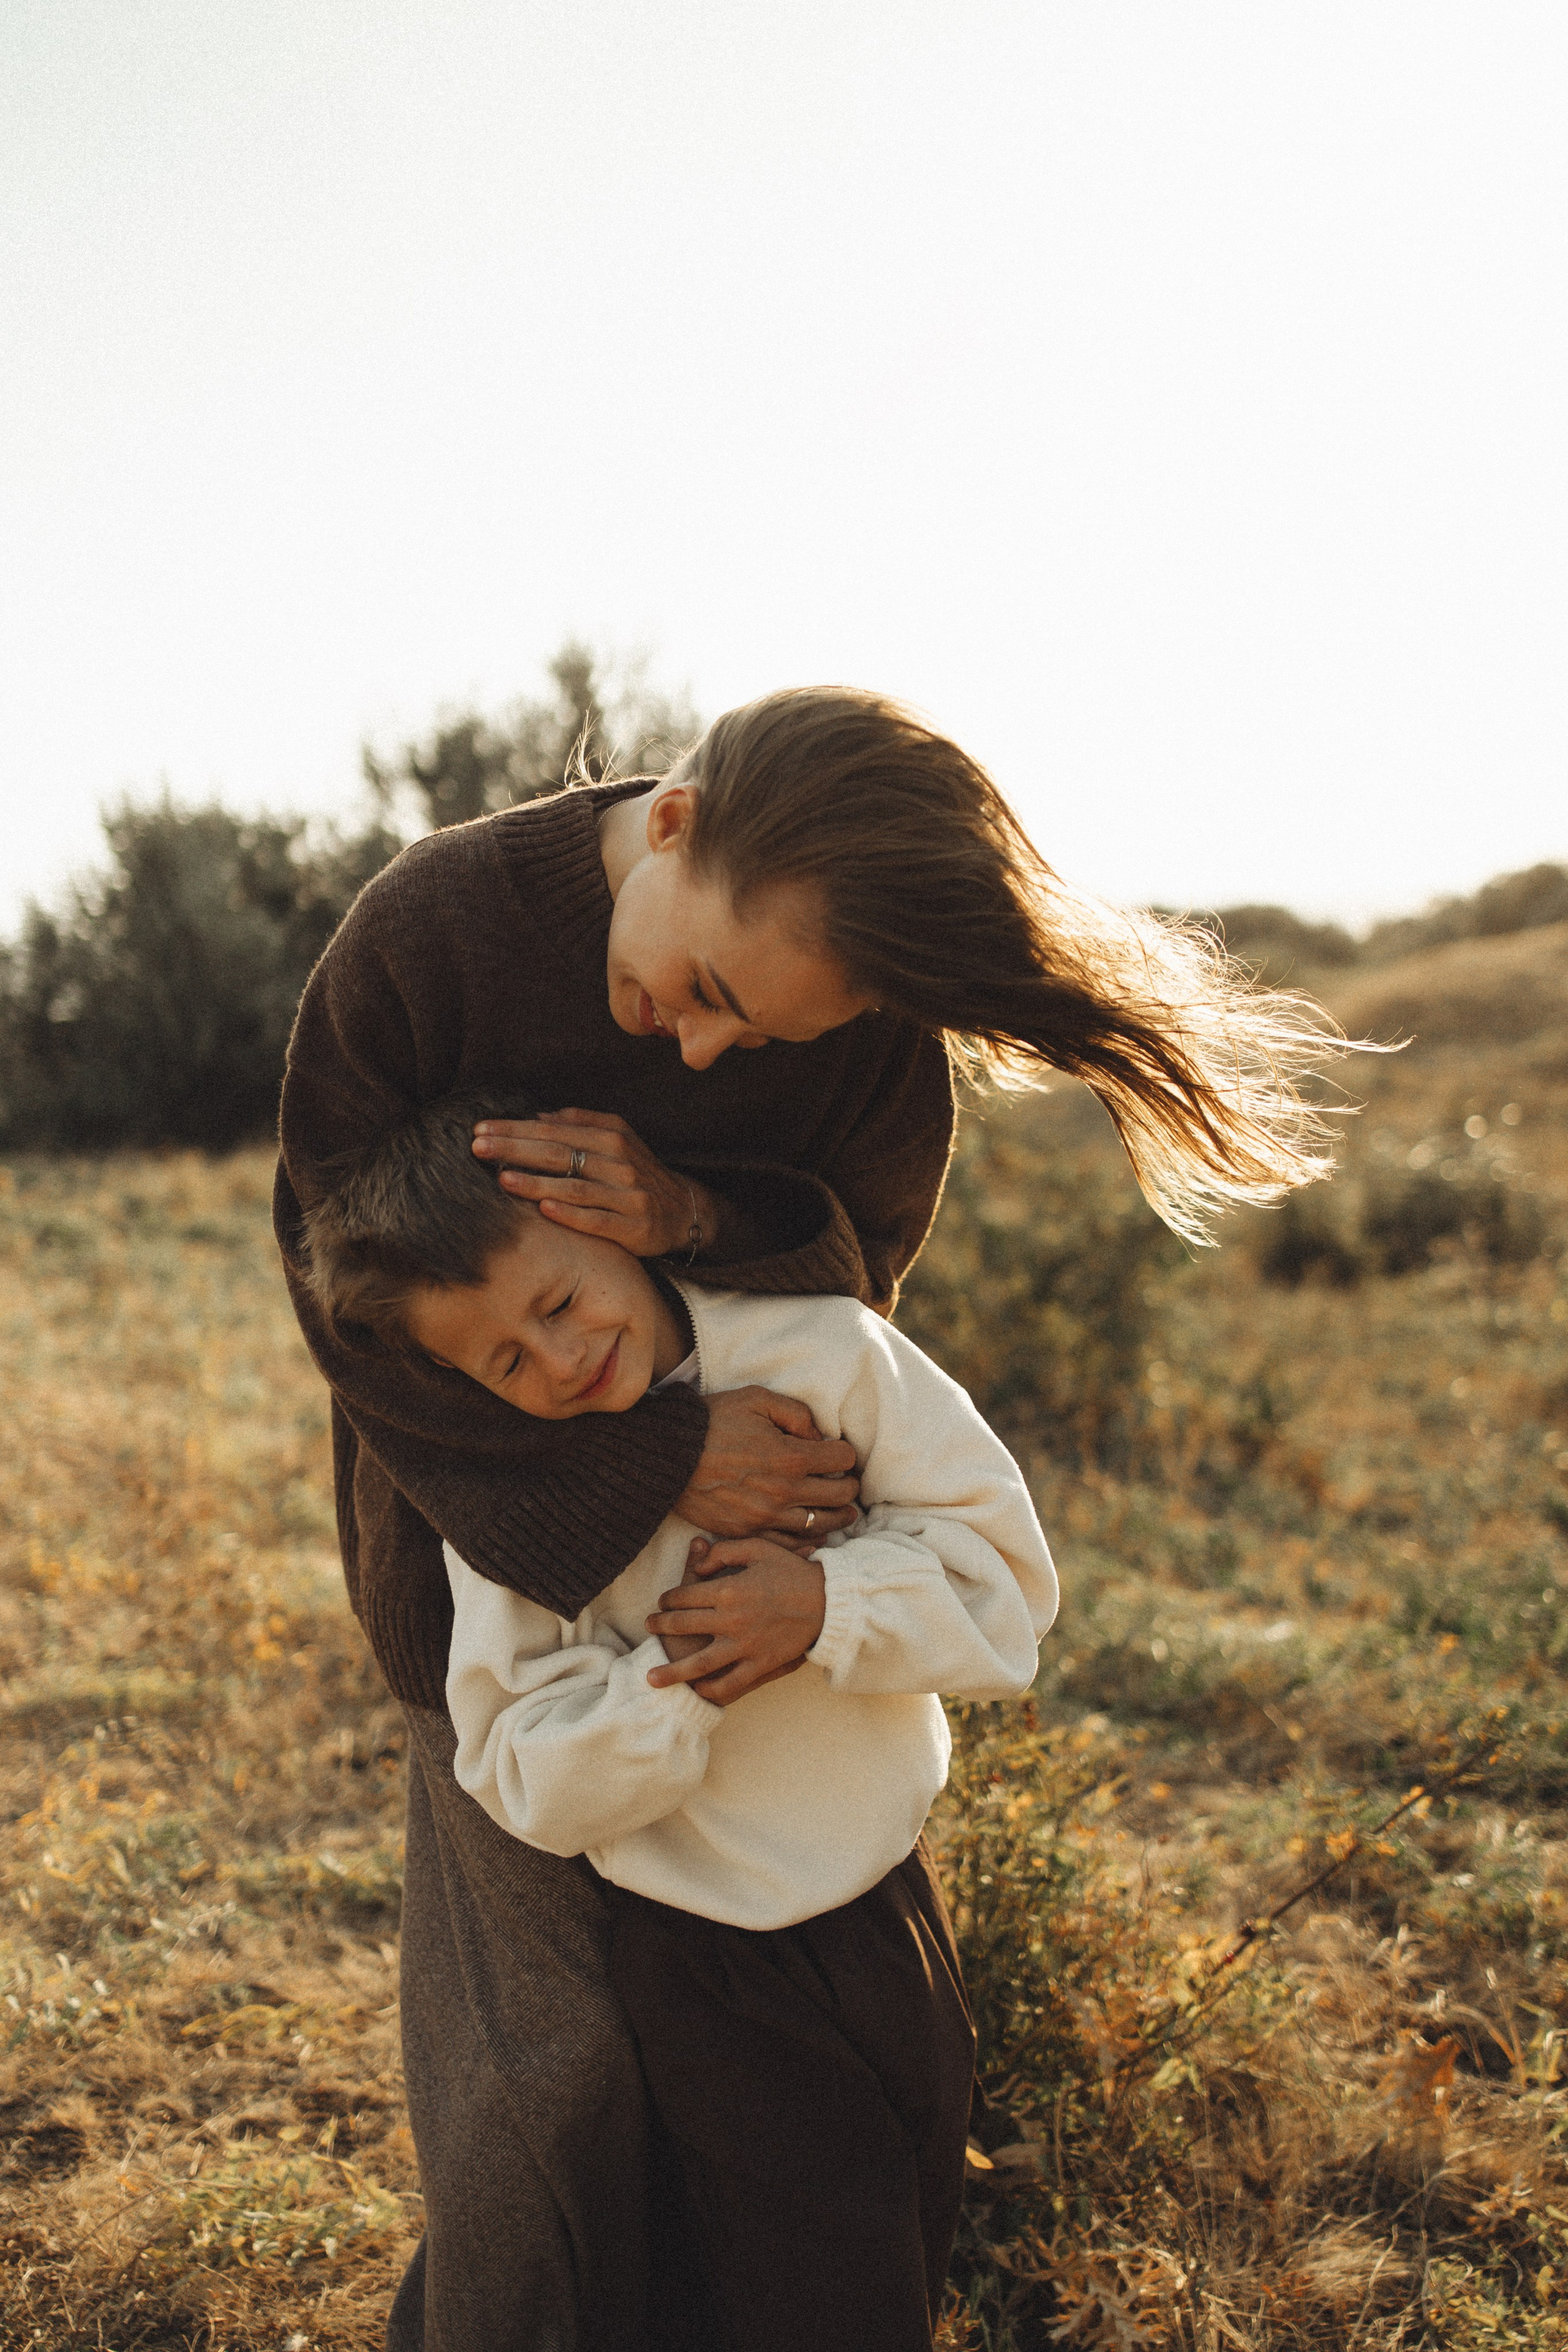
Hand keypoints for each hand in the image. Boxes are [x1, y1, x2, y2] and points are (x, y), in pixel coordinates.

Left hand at [473, 1109, 718, 1257]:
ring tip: (502, 1178)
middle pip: (560, 1153)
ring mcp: (628, 1195)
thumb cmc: (636, 1173)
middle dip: (516, 1149)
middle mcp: (620, 1162)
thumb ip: (580, 1124)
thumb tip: (538, 1117)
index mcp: (611, 1136)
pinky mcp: (633, 1227)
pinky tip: (545, 1210)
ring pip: (575, 1187)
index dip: (515, 1129)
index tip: (480, 1130)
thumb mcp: (617, 1139)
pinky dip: (571, 1214)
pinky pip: (597, 1221)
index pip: (554, 1130)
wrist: (683, 1212)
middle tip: (478, 1147)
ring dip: (537, 1182)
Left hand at [646, 1536, 827, 1705]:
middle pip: (684, 1626)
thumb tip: (697, 1560)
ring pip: (698, 1664)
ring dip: (672, 1672)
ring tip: (651, 1678)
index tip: (661, 1602)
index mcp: (728, 1590)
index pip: (684, 1596)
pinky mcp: (760, 1665)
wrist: (828, 1602)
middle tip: (648, 1628)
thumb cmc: (792, 1571)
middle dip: (661, 1627)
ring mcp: (745, 1647)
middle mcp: (731, 1621)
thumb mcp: (758, 1548)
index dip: (668, 1599)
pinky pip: (730, 1683)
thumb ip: (723, 1552)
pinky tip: (697, 1689)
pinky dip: (712, 1689)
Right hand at [675, 1387, 858, 1542]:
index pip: (844, 1459)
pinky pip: (789, 1545)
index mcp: (790, 1456)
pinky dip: (808, 1540)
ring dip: (837, 1516)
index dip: (846, 1453)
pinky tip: (813, 1531)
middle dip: (849, 1486)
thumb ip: (796, 1413)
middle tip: (847, 1481)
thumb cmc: (711, 1422)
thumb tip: (819, 1435)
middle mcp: (784, 1492)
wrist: (667, 1456)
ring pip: (820, 1525)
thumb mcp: (756, 1399)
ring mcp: (765, 1517)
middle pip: (840, 1496)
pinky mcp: (747, 1532)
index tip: (840, 1452)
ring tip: (841, 1510)